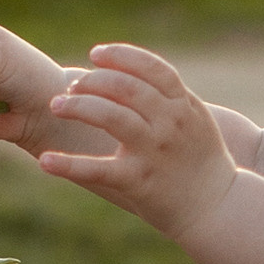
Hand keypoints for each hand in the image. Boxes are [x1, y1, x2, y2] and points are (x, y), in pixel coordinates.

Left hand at [38, 46, 236, 234]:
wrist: (217, 208)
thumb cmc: (201, 161)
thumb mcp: (195, 120)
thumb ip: (168, 96)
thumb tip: (129, 72)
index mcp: (182, 105)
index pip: (150, 67)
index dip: (120, 56)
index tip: (95, 55)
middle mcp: (168, 123)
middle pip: (124, 87)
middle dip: (92, 81)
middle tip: (72, 87)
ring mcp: (153, 151)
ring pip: (109, 116)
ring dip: (78, 106)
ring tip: (57, 106)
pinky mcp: (138, 181)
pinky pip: (97, 169)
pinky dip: (68, 165)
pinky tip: (45, 161)